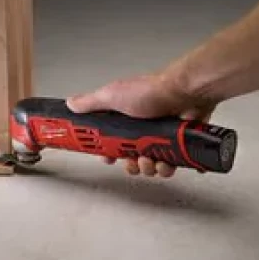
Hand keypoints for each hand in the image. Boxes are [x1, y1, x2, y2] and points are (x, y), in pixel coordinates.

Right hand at [66, 73, 214, 177]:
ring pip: (151, 164)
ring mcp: (161, 136)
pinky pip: (172, 163)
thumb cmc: (152, 91)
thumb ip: (91, 103)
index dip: (108, 153)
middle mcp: (143, 128)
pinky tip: (169, 161)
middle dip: (132, 165)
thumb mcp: (113, 95)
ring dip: (151, 168)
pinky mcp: (179, 142)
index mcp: (125, 118)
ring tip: (153, 159)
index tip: (108, 159)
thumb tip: (72, 104)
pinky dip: (170, 166)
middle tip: (135, 160)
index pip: (111, 142)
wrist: (187, 92)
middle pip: (131, 158)